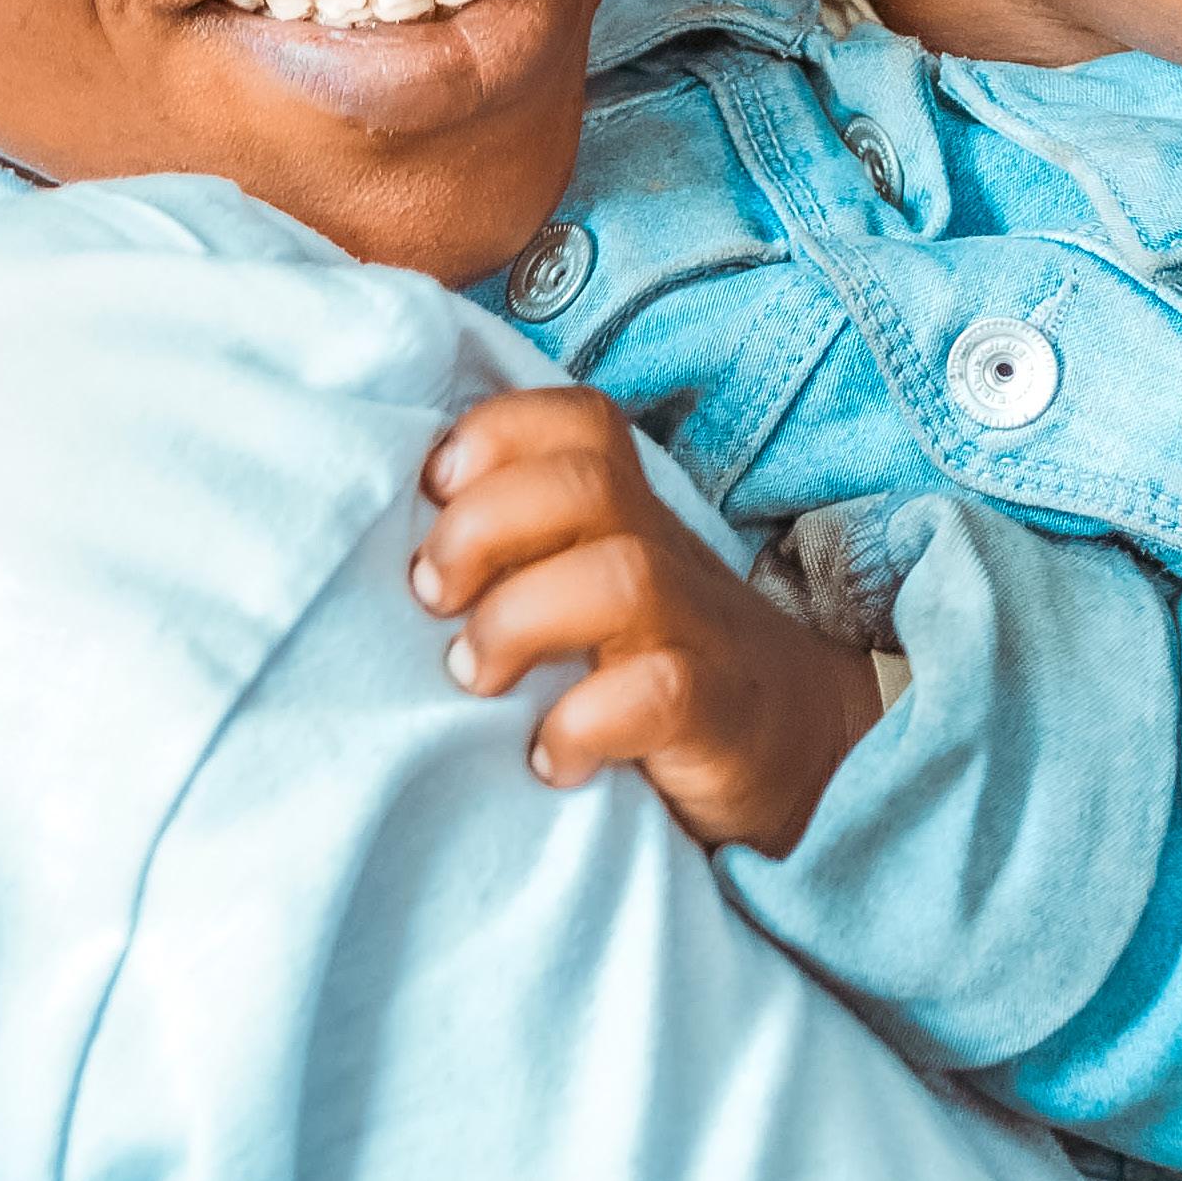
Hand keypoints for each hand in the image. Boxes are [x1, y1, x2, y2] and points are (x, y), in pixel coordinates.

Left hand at [410, 385, 884, 858]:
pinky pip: (660, 693)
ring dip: (519, 621)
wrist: (799, 746)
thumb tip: (382, 541)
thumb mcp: (587, 586)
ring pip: (622, 577)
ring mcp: (699, 630)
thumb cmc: (652, 659)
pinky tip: (547, 760)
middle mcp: (663, 552)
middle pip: (584, 485)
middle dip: (481, 528)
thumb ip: (515, 549)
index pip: (574, 421)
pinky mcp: (721, 714)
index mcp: (626, 511)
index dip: (492, 435)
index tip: (429, 493)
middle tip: (430, 598)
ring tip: (473, 677)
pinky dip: (583, 724)